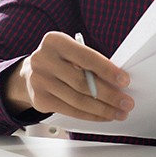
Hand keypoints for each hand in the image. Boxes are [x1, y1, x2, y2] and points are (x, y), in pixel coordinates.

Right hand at [2, 31, 132, 121]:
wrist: (29, 74)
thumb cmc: (58, 61)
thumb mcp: (70, 52)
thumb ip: (88, 62)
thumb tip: (116, 81)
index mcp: (54, 41)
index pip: (86, 57)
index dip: (107, 70)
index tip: (124, 80)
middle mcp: (43, 59)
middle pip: (82, 82)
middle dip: (109, 94)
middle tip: (126, 102)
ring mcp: (39, 81)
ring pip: (78, 100)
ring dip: (103, 108)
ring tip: (119, 111)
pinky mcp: (39, 100)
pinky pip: (71, 110)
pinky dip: (90, 114)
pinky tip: (103, 115)